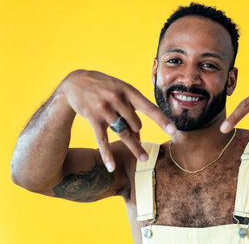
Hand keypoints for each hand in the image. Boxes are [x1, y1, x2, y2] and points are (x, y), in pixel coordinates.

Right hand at [61, 70, 175, 171]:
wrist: (75, 82)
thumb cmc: (104, 88)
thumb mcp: (120, 92)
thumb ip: (131, 111)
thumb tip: (138, 136)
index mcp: (128, 90)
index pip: (149, 107)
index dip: (162, 120)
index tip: (173, 130)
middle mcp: (118, 98)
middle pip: (136, 123)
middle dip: (137, 131)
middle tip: (134, 133)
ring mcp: (105, 109)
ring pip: (123, 133)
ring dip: (134, 147)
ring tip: (144, 159)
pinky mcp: (93, 118)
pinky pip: (102, 140)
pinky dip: (107, 154)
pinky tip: (112, 166)